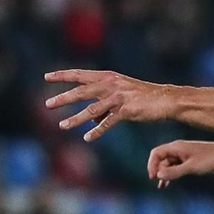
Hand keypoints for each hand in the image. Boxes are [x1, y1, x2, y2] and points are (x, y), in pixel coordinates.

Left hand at [45, 70, 176, 140]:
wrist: (166, 99)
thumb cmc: (144, 97)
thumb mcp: (121, 95)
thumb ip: (103, 105)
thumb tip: (89, 120)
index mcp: (108, 77)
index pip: (80, 75)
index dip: (63, 75)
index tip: (47, 77)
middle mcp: (111, 84)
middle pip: (81, 91)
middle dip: (63, 99)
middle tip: (48, 105)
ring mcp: (118, 97)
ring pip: (91, 109)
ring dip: (75, 119)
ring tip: (62, 126)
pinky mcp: (127, 110)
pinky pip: (108, 122)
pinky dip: (97, 131)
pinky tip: (88, 138)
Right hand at [148, 140, 213, 187]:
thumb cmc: (210, 159)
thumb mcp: (191, 167)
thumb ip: (174, 172)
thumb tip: (158, 176)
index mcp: (176, 147)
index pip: (156, 153)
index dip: (152, 165)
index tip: (153, 177)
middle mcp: (177, 149)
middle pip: (160, 159)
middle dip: (157, 170)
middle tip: (158, 183)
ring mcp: (182, 155)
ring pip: (167, 164)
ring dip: (164, 174)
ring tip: (161, 186)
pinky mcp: (188, 160)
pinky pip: (175, 167)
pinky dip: (171, 174)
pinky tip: (167, 184)